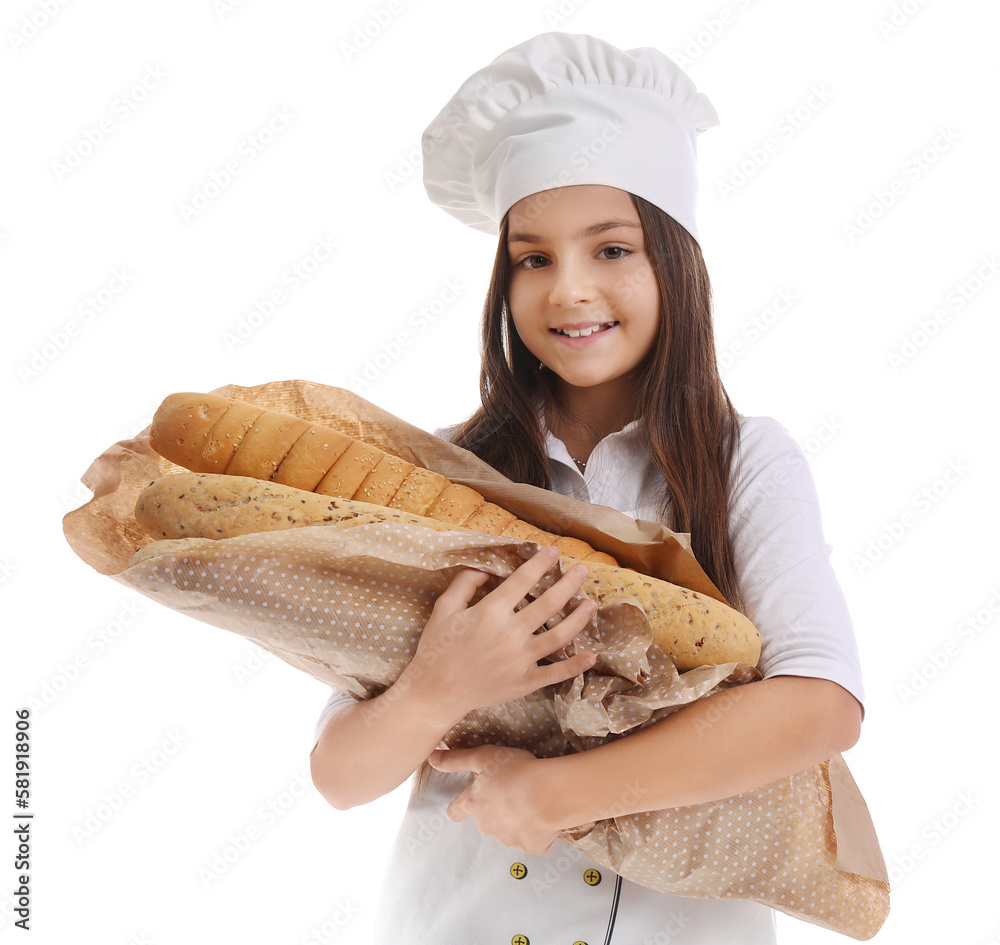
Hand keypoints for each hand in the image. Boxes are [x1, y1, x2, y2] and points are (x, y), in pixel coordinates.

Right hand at [401, 544, 596, 727]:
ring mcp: (520, 660)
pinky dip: (574, 666)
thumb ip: (464, 584)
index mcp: (490, 612)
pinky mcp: (524, 682)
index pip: (522, 581)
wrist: (435, 693)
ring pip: (559, 636)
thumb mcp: (443, 609)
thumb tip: (485, 568)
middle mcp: (510, 633)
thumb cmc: (436, 649)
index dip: (540, 563)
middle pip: (549, 604)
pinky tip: (591, 656)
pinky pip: (554, 673)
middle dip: (568, 583)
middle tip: (582, 570)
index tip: (553, 551)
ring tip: (592, 604)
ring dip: (579, 618)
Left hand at [428, 745, 561, 854]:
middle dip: (494, 809)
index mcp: (474, 804)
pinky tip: (543, 815)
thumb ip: (457, 759)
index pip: (455, 811)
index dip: (458, 807)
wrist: (550, 795)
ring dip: (514, 819)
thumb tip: (431, 758)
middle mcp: (487, 825)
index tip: (462, 803)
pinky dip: (535, 830)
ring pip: (507, 830)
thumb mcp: (484, 757)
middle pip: (484, 820)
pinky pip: (530, 839)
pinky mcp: (531, 847)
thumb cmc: (516, 772)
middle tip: (510, 791)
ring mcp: (509, 839)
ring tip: (531, 801)